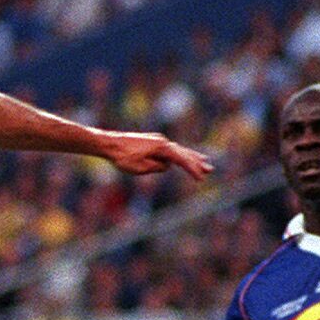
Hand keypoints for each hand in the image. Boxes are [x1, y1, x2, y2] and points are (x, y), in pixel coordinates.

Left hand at [97, 131, 212, 180]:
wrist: (109, 143)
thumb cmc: (122, 157)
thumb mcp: (140, 168)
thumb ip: (156, 168)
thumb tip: (166, 166)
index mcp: (161, 147)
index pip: (181, 160)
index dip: (192, 169)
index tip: (201, 179)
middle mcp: (162, 141)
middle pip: (183, 153)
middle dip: (196, 162)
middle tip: (210, 170)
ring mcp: (158, 140)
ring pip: (178, 150)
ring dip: (191, 157)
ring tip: (204, 161)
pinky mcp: (153, 142)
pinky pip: (170, 149)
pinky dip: (179, 154)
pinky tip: (183, 157)